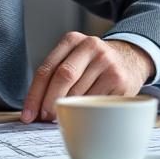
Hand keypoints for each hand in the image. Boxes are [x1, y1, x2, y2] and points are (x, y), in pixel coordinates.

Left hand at [21, 32, 153, 122]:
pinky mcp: (120, 80)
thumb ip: (55, 75)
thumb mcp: (75, 58)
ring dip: (68, 109)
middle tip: (45, 118)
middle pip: (63, 77)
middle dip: (49, 102)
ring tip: (65, 116)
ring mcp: (108, 62)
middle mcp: (91, 46)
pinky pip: (95, 102)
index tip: (28, 114)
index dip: (34, 94)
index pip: (46, 69)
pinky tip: (84, 113)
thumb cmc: (94, 65)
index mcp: (73, 40)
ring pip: (79, 92)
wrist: (131, 60)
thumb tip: (34, 109)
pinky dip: (86, 111)